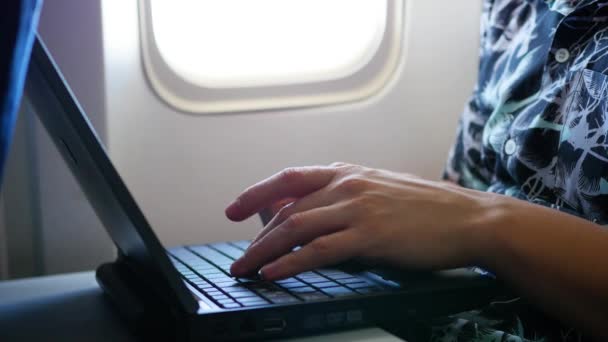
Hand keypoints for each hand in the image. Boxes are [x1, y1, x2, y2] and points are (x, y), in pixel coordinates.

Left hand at [226, 163, 494, 279]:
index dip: (257, 193)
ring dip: (264, 251)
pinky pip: (319, 250)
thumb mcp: (381, 193)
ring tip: (244, 269)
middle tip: (238, 256)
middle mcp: (348, 185)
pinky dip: (291, 263)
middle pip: (286, 208)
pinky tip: (273, 273)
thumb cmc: (429, 209)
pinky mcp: (370, 235)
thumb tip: (314, 217)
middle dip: (255, 234)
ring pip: (296, 227)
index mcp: (349, 173)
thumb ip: (345, 200)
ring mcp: (358, 208)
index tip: (234, 208)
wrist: (470, 218)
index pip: (290, 178)